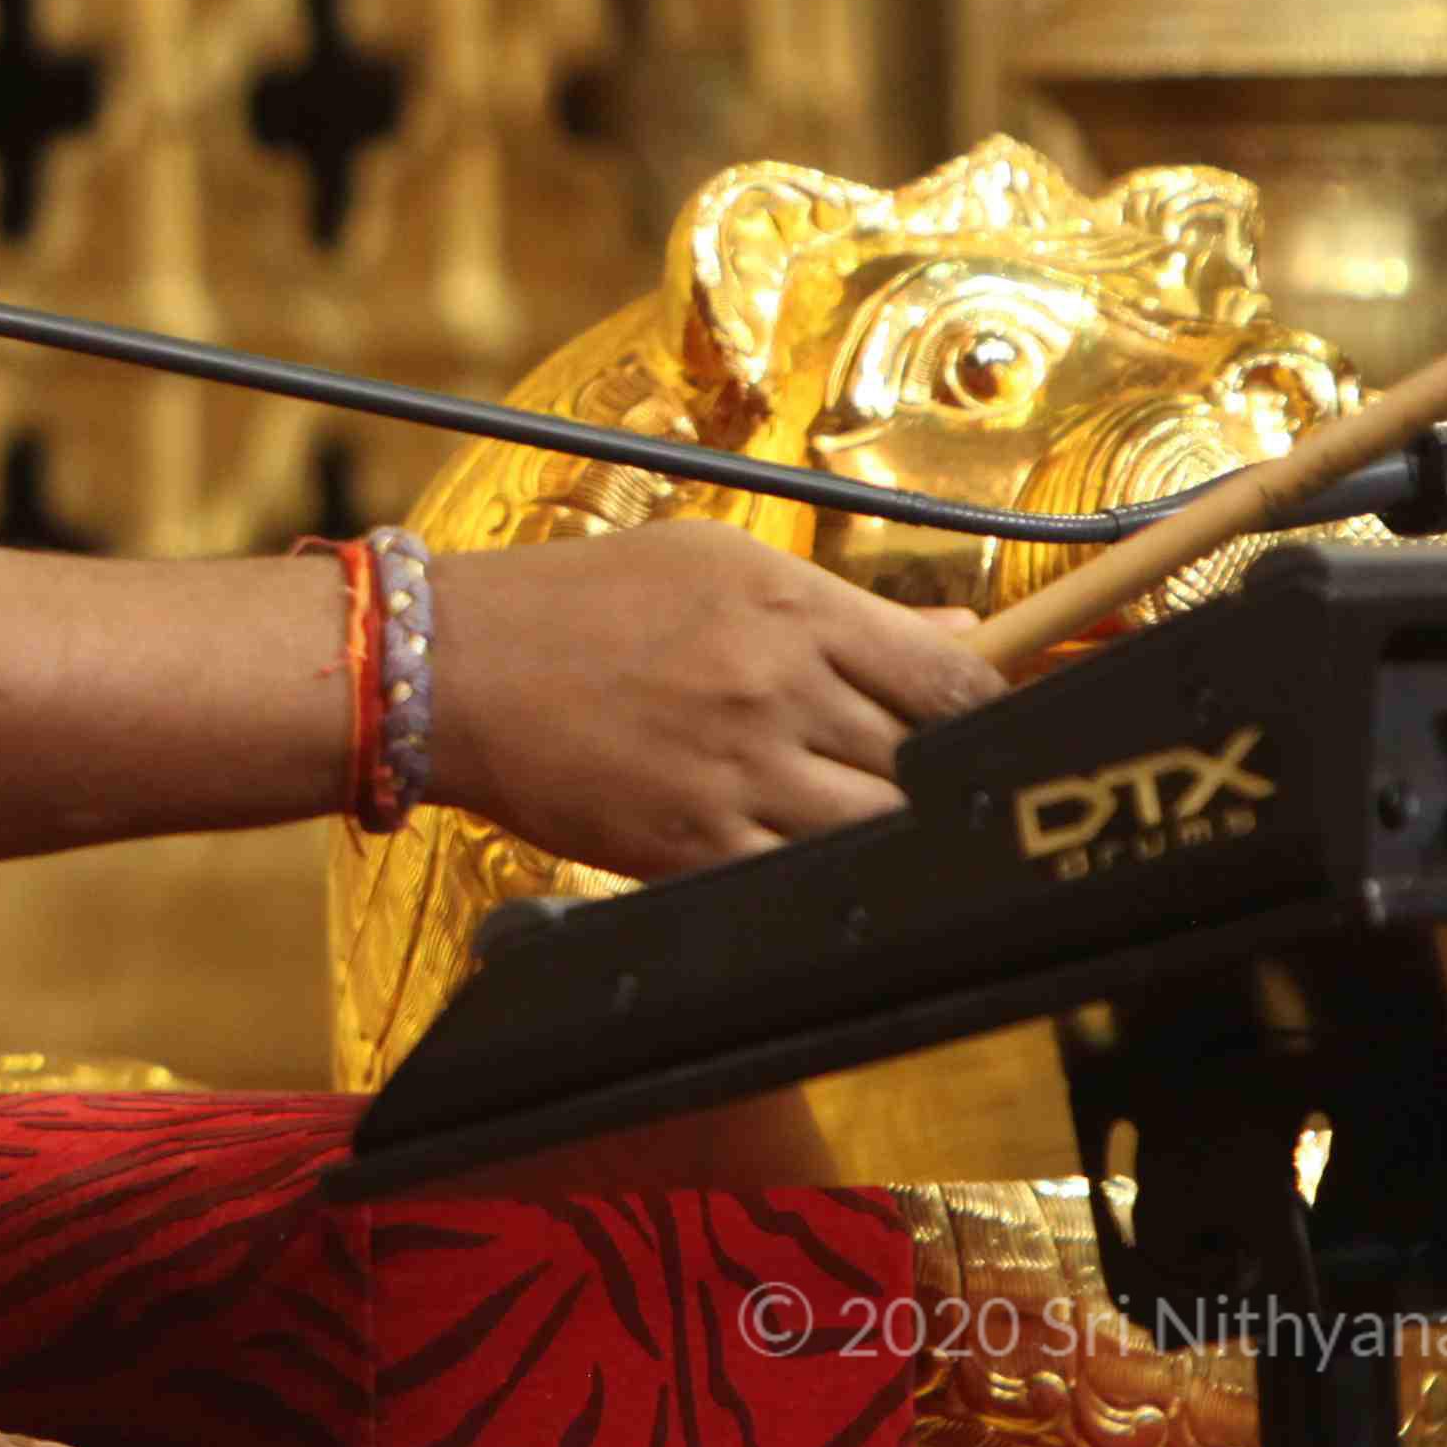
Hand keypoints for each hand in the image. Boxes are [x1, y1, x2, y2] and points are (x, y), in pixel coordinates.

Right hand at [429, 517, 994, 880]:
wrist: (455, 668)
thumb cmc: (580, 602)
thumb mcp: (714, 565)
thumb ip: (840, 605)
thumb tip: (950, 632)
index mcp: (792, 608)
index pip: (952, 676)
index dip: (991, 712)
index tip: (988, 726)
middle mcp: (777, 688)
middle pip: (925, 760)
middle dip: (933, 773)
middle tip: (920, 777)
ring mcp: (738, 772)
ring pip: (875, 829)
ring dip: (882, 830)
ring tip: (857, 817)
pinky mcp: (691, 845)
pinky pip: (797, 881)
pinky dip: (817, 878)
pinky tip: (806, 861)